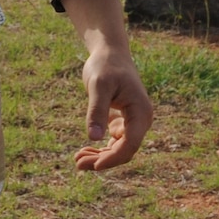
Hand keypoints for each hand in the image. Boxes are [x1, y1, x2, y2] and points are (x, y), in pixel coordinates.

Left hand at [58, 0, 153, 171]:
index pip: (130, 145)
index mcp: (141, 112)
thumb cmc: (105, 66)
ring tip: (77, 160)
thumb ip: (96, 110)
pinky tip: (85, 150)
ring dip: (100, 156)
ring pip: (119, 149)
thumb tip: (93, 137)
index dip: (113, 158)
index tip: (94, 166)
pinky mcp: (124, 121)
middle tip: (77, 164)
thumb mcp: (98, 86)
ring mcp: (133, 122)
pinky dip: (101, 148)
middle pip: (124, 151)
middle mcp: (141, 120)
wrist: (109, 52)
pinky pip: (115, 142)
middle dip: (103, 160)